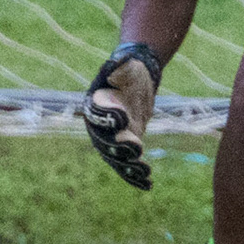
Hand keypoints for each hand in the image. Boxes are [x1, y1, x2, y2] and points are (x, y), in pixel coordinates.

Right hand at [84, 42, 161, 188]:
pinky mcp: (125, 148)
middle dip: (119, 147)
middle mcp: (99, 126)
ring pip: (117, 158)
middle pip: (105, 141)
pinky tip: (148, 185)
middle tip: (136, 148)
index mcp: (95, 105)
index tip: (123, 118)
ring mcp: (111, 140)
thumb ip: (120, 65)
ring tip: (145, 171)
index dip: (109, 118)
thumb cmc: (128, 70)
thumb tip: (121, 58)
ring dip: (130, 167)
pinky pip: (127, 165)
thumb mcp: (125, 65)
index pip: (98, 114)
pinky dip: (135, 176)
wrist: (135, 80)